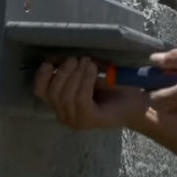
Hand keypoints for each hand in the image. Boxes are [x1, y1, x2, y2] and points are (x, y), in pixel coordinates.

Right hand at [33, 56, 148, 129]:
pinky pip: (81, 99)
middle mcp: (65, 114)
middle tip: (77, 58)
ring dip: (76, 74)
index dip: (41, 76)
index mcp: (60, 103)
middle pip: (53, 92)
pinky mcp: (90, 120)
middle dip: (63, 72)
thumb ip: (71, 67)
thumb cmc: (112, 86)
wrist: (136, 100)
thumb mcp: (87, 73)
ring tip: (87, 61)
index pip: (40, 92)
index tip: (50, 62)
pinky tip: (92, 69)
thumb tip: (53, 56)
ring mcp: (76, 120)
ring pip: (66, 96)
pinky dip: (85, 80)